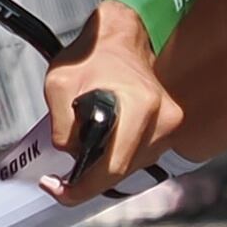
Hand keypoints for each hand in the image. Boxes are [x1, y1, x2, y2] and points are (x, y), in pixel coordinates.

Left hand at [41, 3, 178, 205]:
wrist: (120, 38)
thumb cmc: (92, 56)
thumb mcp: (59, 85)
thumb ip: (61, 127)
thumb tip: (72, 157)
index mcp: (141, 106)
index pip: (112, 167)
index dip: (81, 187)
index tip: (57, 187)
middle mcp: (163, 119)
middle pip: (121, 173)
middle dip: (88, 179)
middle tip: (61, 179)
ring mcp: (169, 126)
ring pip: (131, 169)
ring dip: (104, 168)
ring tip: (83, 151)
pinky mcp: (168, 130)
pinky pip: (138, 159)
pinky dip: (116, 158)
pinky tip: (101, 145)